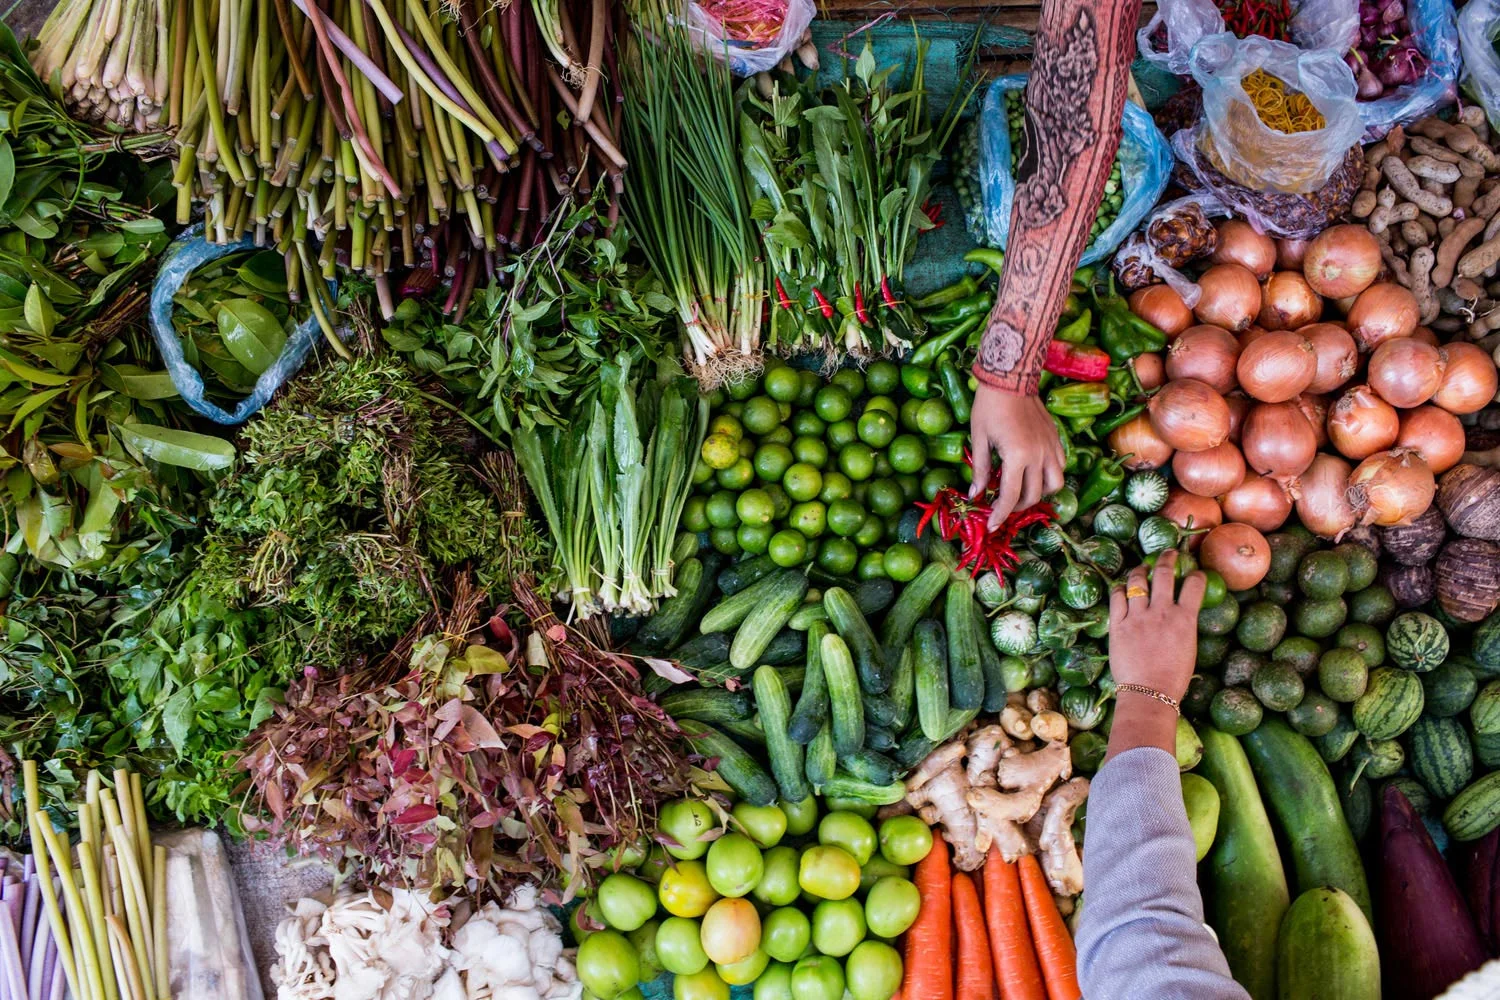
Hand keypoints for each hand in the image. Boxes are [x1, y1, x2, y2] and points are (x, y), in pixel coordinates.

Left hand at [969, 385, 1064, 527]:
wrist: (1011, 378)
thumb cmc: (989, 407)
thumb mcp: (979, 439)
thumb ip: (981, 470)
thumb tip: (976, 495)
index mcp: (1018, 456)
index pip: (1011, 496)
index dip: (1001, 514)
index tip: (992, 526)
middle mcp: (1039, 455)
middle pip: (1033, 495)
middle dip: (1016, 506)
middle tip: (1002, 505)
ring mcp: (1051, 447)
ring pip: (1054, 484)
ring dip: (1038, 493)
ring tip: (1021, 491)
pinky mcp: (1056, 439)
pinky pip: (1060, 466)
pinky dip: (1049, 476)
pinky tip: (1034, 473)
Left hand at [1108, 550, 1206, 703]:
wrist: (1149, 693)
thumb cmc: (1173, 678)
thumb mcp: (1188, 648)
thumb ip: (1184, 627)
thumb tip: (1182, 615)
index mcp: (1184, 619)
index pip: (1195, 586)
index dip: (1197, 575)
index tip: (1196, 573)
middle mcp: (1161, 612)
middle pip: (1164, 574)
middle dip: (1167, 558)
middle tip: (1168, 553)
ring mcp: (1137, 616)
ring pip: (1138, 581)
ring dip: (1140, 570)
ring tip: (1142, 567)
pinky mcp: (1118, 624)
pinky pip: (1117, 597)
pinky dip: (1120, 588)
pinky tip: (1122, 587)